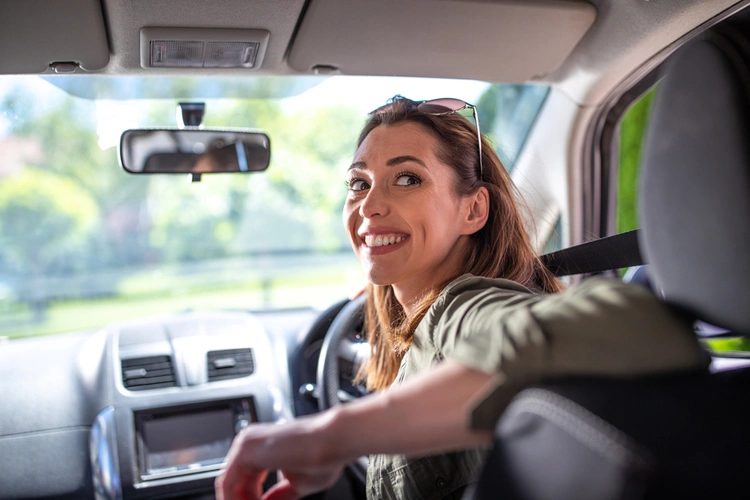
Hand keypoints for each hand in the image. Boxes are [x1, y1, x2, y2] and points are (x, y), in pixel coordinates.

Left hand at [215, 417, 346, 499]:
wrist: (333, 441)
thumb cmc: (324, 456)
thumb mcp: (296, 484)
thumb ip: (278, 494)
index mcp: (263, 447)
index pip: (246, 480)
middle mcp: (251, 442)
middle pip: (235, 482)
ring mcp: (246, 444)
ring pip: (229, 483)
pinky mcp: (244, 450)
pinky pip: (228, 483)